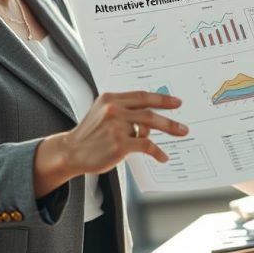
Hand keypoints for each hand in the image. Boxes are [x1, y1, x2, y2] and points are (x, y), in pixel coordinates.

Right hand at [34, 91, 186, 195]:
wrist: (70, 151)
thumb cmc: (89, 135)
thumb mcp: (102, 113)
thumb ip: (124, 111)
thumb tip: (150, 121)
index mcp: (110, 99)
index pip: (141, 96)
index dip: (161, 98)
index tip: (175, 101)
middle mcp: (113, 110)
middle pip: (149, 110)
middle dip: (169, 117)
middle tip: (183, 123)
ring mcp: (116, 126)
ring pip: (149, 127)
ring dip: (168, 130)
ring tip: (180, 133)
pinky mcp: (119, 143)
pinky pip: (146, 145)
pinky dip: (157, 151)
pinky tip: (162, 156)